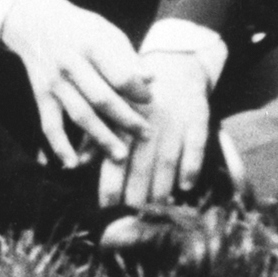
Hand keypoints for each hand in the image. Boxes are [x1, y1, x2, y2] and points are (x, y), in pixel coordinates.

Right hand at [0, 0, 148, 165]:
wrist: (33, 20)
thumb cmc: (79, 28)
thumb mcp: (105, 31)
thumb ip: (127, 56)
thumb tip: (151, 80)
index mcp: (91, 43)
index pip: (119, 74)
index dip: (138, 91)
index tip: (150, 100)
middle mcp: (70, 62)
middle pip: (102, 98)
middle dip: (127, 120)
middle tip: (147, 135)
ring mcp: (54, 81)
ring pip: (80, 115)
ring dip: (101, 138)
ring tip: (121, 156)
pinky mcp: (41, 94)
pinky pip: (49, 124)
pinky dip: (59, 145)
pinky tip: (73, 164)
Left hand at [102, 50, 211, 209]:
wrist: (176, 62)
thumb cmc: (137, 93)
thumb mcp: (114, 107)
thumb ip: (97, 134)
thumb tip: (79, 162)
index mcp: (123, 116)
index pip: (115, 153)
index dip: (111, 182)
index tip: (107, 205)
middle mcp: (147, 118)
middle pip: (141, 161)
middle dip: (137, 190)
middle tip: (132, 214)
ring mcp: (174, 118)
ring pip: (167, 158)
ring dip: (163, 185)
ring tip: (157, 207)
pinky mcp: (198, 116)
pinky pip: (196, 145)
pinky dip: (192, 166)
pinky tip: (185, 186)